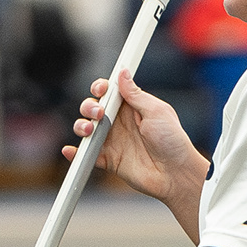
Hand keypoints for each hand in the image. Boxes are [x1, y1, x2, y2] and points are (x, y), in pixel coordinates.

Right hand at [70, 69, 195, 206]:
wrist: (175, 173)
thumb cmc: (172, 141)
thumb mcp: (156, 111)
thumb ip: (136, 94)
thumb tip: (122, 73)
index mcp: (131, 108)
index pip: (109, 92)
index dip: (101, 88)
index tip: (101, 89)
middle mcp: (119, 123)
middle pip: (92, 108)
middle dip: (89, 106)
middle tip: (99, 113)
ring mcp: (112, 141)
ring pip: (86, 129)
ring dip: (81, 126)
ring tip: (90, 130)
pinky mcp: (108, 160)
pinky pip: (86, 155)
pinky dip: (75, 153)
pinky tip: (70, 150)